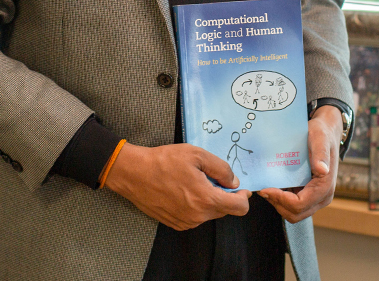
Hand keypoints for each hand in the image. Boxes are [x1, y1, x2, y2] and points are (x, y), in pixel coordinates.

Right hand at [104, 143, 251, 230]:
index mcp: (206, 200)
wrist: (134, 174)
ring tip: (193, 182)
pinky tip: (183, 190)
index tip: (240, 188)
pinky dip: (195, 205)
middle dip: (223, 195)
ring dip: (208, 200)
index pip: (239, 208)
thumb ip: (221, 169)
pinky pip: (195, 216)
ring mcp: (186, 222)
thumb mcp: (197, 155)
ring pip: (209, 213)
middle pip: (224, 210)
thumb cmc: (164, 161)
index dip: (243, 197)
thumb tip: (234, 183)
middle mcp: (198, 217)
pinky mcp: (175, 223)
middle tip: (211, 177)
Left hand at [258, 105, 341, 222]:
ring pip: (293, 213)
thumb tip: (322, 170)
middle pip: (295, 214)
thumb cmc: (322, 133)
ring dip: (278, 203)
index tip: (265, 188)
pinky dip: (281, 200)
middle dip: (277, 203)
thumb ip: (321, 154)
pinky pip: (293, 206)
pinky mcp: (310, 195)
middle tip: (263, 188)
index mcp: (325, 187)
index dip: (280, 199)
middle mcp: (323, 197)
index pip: (299, 204)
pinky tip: (273, 184)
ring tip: (266, 186)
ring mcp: (317, 198)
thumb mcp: (319, 138)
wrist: (326, 132)